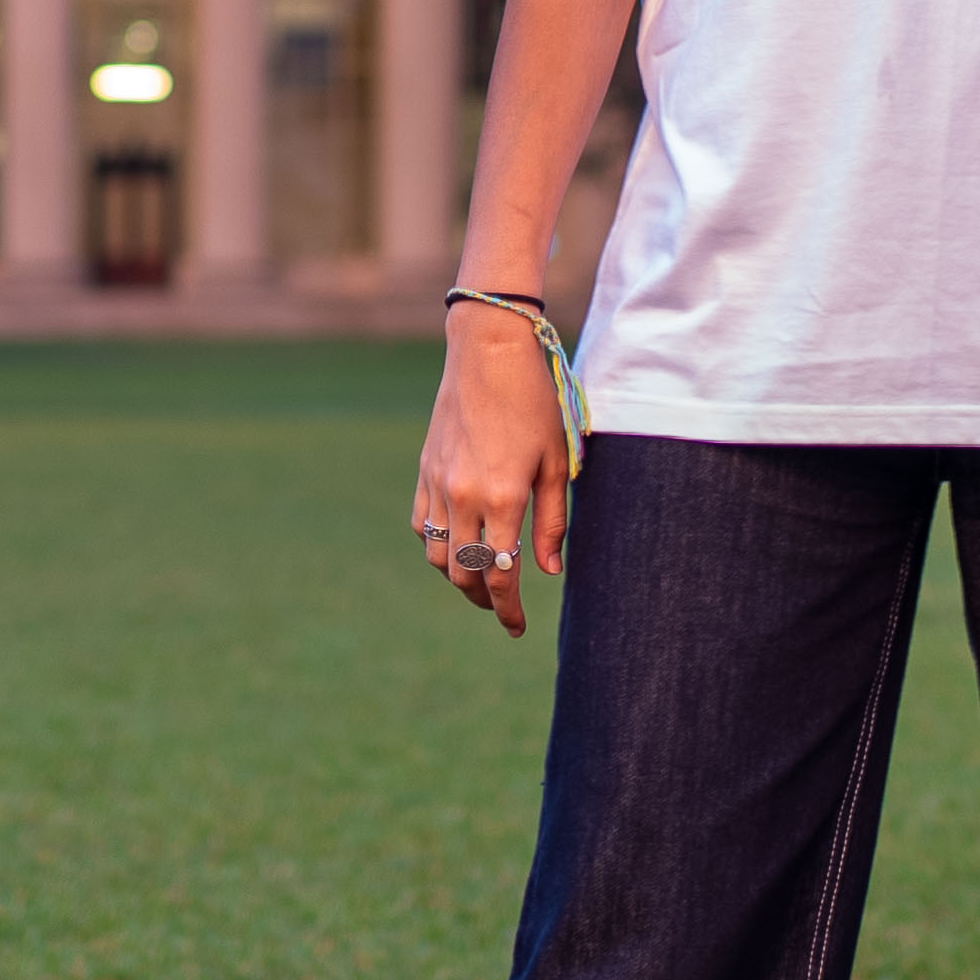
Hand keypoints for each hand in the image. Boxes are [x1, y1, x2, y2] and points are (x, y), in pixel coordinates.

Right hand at [413, 303, 574, 638]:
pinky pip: (423, 526)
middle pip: (465, 574)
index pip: (500, 575)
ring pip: (438, 556)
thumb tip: (548, 571)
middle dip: (484, 599)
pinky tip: (458, 545)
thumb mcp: (556, 462)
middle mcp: (463, 496)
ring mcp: (438, 484)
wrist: (488, 351)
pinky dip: (438, 546)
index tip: (517, 628)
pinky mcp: (424, 471)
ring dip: (459, 577)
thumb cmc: (534, 402)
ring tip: (481, 581)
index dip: (508, 610)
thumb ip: (552, 521)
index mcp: (501, 498)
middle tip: (503, 608)